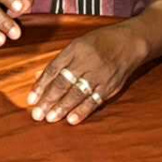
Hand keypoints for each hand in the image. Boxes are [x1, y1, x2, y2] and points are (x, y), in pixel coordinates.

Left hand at [28, 25, 146, 125]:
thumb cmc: (101, 42)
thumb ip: (60, 61)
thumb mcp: (78, 44)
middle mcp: (86, 62)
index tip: (31, 99)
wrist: (130, 42)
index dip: (41, 85)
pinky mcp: (110, 86)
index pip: (54, 69)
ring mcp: (99, 75)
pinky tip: (72, 119)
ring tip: (50, 118)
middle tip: (37, 114)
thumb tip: (39, 76)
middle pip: (63, 83)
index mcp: (75, 49)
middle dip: (48, 100)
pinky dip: (82, 111)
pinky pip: (94, 100)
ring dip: (62, 108)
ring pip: (77, 94)